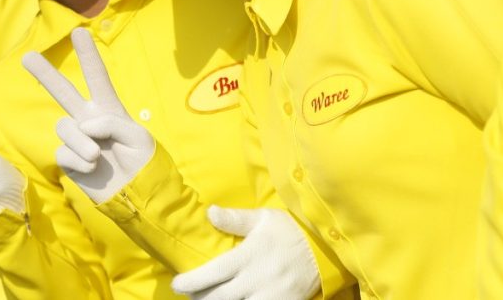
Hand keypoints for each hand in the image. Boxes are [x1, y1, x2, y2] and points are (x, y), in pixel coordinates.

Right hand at [22, 27, 154, 203]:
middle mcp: (88, 120)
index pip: (97, 77)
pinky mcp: (68, 160)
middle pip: (64, 92)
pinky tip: (93, 168)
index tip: (79, 31)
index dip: (87, 55)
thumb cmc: (144, 163)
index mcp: (109, 109)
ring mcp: (77, 140)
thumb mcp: (138, 137)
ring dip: (82, 141)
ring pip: (64, 127)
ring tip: (98, 155)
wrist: (137, 194)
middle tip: (26, 56)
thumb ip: (111, 123)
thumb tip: (83, 125)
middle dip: (45, 74)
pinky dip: (80, 161)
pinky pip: (64, 153)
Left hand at [171, 206, 319, 299]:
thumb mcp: (263, 218)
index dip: (192, 281)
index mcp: (249, 256)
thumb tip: (210, 212)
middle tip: (190, 295)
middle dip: (199, 299)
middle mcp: (257, 279)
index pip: (213, 272)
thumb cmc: (290, 230)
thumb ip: (235, 219)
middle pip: (219, 298)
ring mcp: (270, 296)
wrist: (325, 249)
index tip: (177, 284)